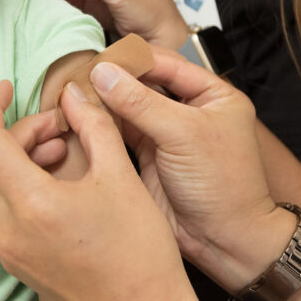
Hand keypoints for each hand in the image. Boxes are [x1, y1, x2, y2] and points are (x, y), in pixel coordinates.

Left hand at [0, 80, 207, 300]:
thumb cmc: (140, 252)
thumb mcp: (120, 176)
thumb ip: (93, 125)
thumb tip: (72, 93)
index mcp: (32, 204)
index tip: (6, 87)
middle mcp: (10, 230)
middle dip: (24, 133)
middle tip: (63, 127)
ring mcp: (11, 251)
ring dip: (23, 160)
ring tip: (66, 153)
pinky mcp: (19, 265)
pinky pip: (7, 212)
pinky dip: (25, 188)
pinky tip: (61, 184)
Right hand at [88, 48, 278, 287]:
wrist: (225, 242)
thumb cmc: (224, 186)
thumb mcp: (184, 134)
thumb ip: (141, 102)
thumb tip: (104, 73)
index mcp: (213, 95)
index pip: (167, 64)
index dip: (133, 60)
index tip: (100, 58)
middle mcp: (190, 110)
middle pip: (146, 83)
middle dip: (115, 80)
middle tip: (81, 74)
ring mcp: (168, 133)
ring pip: (130, 107)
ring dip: (105, 101)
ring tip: (75, 92)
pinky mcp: (149, 156)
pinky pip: (122, 132)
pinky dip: (103, 124)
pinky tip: (81, 115)